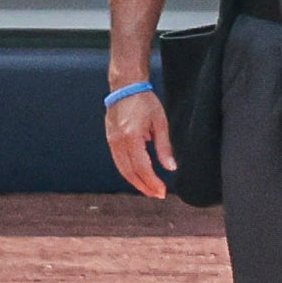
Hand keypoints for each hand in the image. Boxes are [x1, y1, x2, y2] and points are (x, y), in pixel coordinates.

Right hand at [106, 83, 173, 197]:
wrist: (125, 87)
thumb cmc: (144, 102)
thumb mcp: (160, 123)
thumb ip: (164, 147)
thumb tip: (171, 167)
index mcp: (131, 136)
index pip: (141, 167)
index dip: (152, 181)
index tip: (162, 191)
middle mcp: (118, 141)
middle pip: (129, 172)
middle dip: (144, 186)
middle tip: (157, 194)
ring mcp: (112, 141)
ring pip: (122, 169)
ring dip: (135, 182)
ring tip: (148, 189)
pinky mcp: (110, 140)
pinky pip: (118, 161)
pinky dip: (128, 172)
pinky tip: (138, 176)